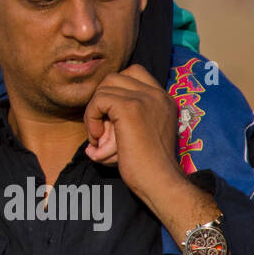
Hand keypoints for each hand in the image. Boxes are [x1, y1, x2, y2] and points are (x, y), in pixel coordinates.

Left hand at [83, 64, 182, 206]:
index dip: (114, 90)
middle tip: (101, 129)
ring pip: (104, 88)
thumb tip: (94, 110)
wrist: (160, 182)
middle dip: (101, 101)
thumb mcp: (139, 133)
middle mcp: (156, 94)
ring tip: (99, 138)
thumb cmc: (147, 166)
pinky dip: (91, 119)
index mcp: (163, 99)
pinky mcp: (130, 107)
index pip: (134, 72)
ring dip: (94, 113)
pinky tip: (97, 140)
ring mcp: (145, 98)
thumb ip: (124, 116)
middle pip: (114, 78)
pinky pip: (98, 100)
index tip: (110, 116)